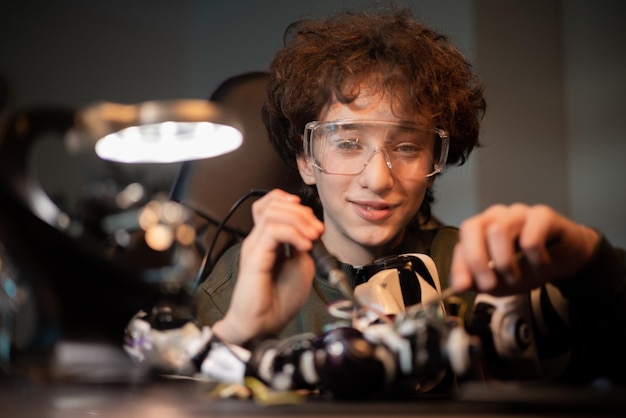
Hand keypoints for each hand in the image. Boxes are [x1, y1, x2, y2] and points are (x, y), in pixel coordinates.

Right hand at [212, 189, 323, 344]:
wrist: (264, 325)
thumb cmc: (279, 302)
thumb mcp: (302, 267)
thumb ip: (303, 245)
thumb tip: (309, 231)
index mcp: (268, 241)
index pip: (272, 205)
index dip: (294, 205)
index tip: (315, 224)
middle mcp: (258, 240)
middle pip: (273, 204)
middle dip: (302, 212)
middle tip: (317, 231)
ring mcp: (254, 246)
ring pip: (272, 212)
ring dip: (299, 220)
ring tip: (312, 238)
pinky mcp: (254, 256)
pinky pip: (272, 230)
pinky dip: (293, 233)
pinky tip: (305, 246)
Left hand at [451, 203, 598, 295]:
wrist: (567, 259)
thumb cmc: (529, 267)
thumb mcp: (502, 282)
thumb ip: (479, 282)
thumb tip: (460, 286)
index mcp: (480, 231)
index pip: (461, 245)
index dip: (460, 267)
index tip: (463, 287)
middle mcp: (495, 217)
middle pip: (473, 227)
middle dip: (477, 260)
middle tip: (489, 285)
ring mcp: (518, 213)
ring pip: (498, 230)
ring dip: (505, 263)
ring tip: (517, 279)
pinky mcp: (542, 215)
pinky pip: (530, 237)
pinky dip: (534, 259)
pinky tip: (541, 266)